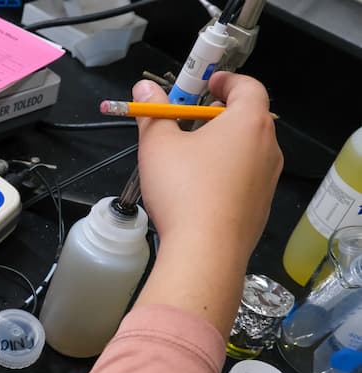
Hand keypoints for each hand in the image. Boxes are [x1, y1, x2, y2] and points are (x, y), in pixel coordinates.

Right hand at [131, 72, 283, 336]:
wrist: (205, 251)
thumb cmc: (183, 190)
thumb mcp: (158, 145)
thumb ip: (153, 113)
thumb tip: (144, 86)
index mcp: (248, 122)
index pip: (248, 86)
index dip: (227, 81)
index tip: (207, 85)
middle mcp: (268, 147)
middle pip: (249, 119)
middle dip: (221, 115)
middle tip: (191, 121)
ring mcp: (268, 179)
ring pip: (248, 151)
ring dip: (224, 147)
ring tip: (191, 159)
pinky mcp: (261, 207)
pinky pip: (245, 180)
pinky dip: (227, 176)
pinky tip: (199, 192)